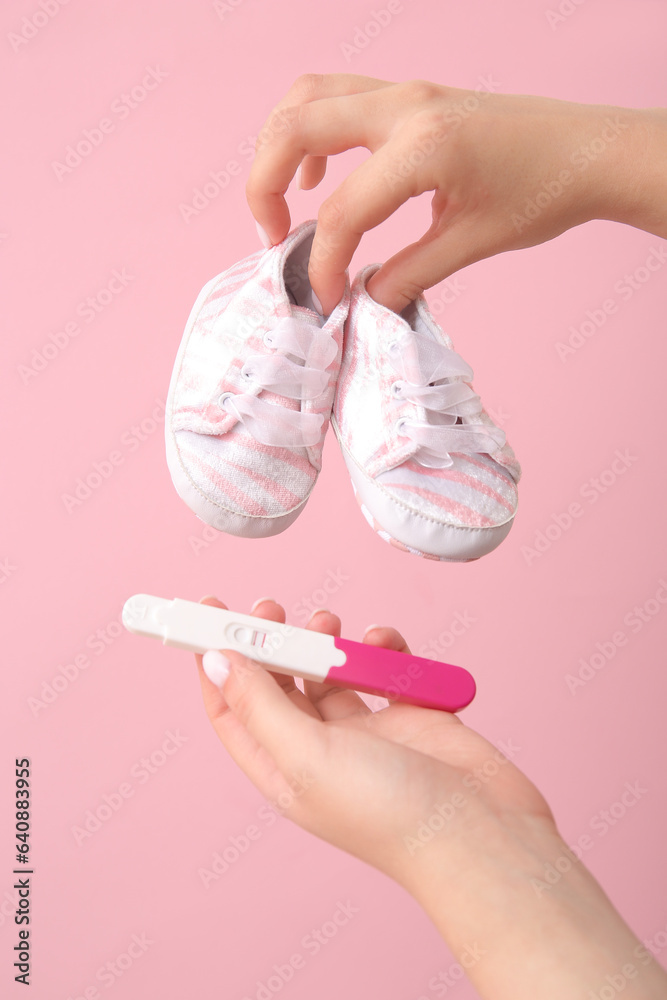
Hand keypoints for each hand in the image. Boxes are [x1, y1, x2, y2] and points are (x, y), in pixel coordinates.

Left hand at [194, 596, 553, 891]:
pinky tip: (386, 644)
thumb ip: (260, 706)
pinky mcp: (412, 717)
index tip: (210, 614)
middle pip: (280, 684)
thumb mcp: (307, 757)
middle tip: (272, 606)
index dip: (215, 662)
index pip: (232, 709)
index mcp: (284, 769)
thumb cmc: (390, 813)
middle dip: (272, 642)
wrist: (483, 837)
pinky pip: (387, 670)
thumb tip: (214, 662)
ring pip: (332, 672)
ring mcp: (368, 734)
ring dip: (327, 641)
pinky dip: (384, 649)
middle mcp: (320, 751)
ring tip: (332, 623)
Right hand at [246, 74, 666, 313]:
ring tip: (286, 206)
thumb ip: (410, 274)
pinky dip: (310, 133)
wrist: (586, 150)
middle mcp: (404, 106)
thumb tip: (364, 302)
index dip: (323, 263)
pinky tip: (321, 178)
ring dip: (279, 149)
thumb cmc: (542, 192)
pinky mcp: (408, 96)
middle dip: (264, 186)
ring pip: (308, 98)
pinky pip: (336, 98)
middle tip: (273, 239)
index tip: (327, 300)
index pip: (344, 210)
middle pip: (296, 127)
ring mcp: (404, 92)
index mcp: (424, 146)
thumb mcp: (473, 243)